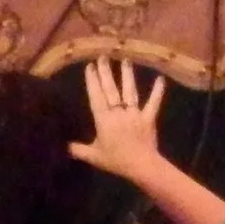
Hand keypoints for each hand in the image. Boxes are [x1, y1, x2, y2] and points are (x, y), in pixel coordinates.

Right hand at [68, 58, 169, 182]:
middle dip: (106, 72)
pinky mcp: (149, 119)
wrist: (142, 166)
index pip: (96, 96)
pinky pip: (154, 103)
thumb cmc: (116, 161)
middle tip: (103, 57)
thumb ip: (77, 149)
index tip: (90, 66)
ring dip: (127, 75)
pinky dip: (158, 91)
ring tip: (125, 60)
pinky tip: (161, 79)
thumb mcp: (93, 156)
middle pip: (111, 89)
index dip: (92, 81)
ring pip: (130, 92)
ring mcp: (135, 114)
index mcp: (103, 119)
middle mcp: (119, 112)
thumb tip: (64, 145)